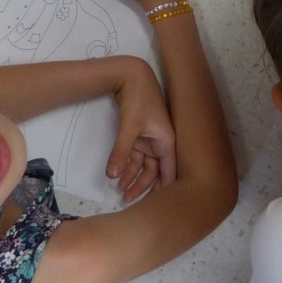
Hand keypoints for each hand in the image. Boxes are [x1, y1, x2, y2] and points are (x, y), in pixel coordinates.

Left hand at [106, 59, 175, 200]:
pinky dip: (127, 166)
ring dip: (133, 177)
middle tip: (129, 201)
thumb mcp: (130, 127)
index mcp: (167, 142)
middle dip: (143, 186)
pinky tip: (118, 176)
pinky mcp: (139, 135)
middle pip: (155, 171)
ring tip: (121, 192)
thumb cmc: (138, 100)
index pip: (169, 172)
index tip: (160, 207)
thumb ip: (121, 152)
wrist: (130, 75)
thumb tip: (112, 176)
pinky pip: (135, 156)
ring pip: (143, 165)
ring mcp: (149, 139)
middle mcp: (161, 143)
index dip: (165, 190)